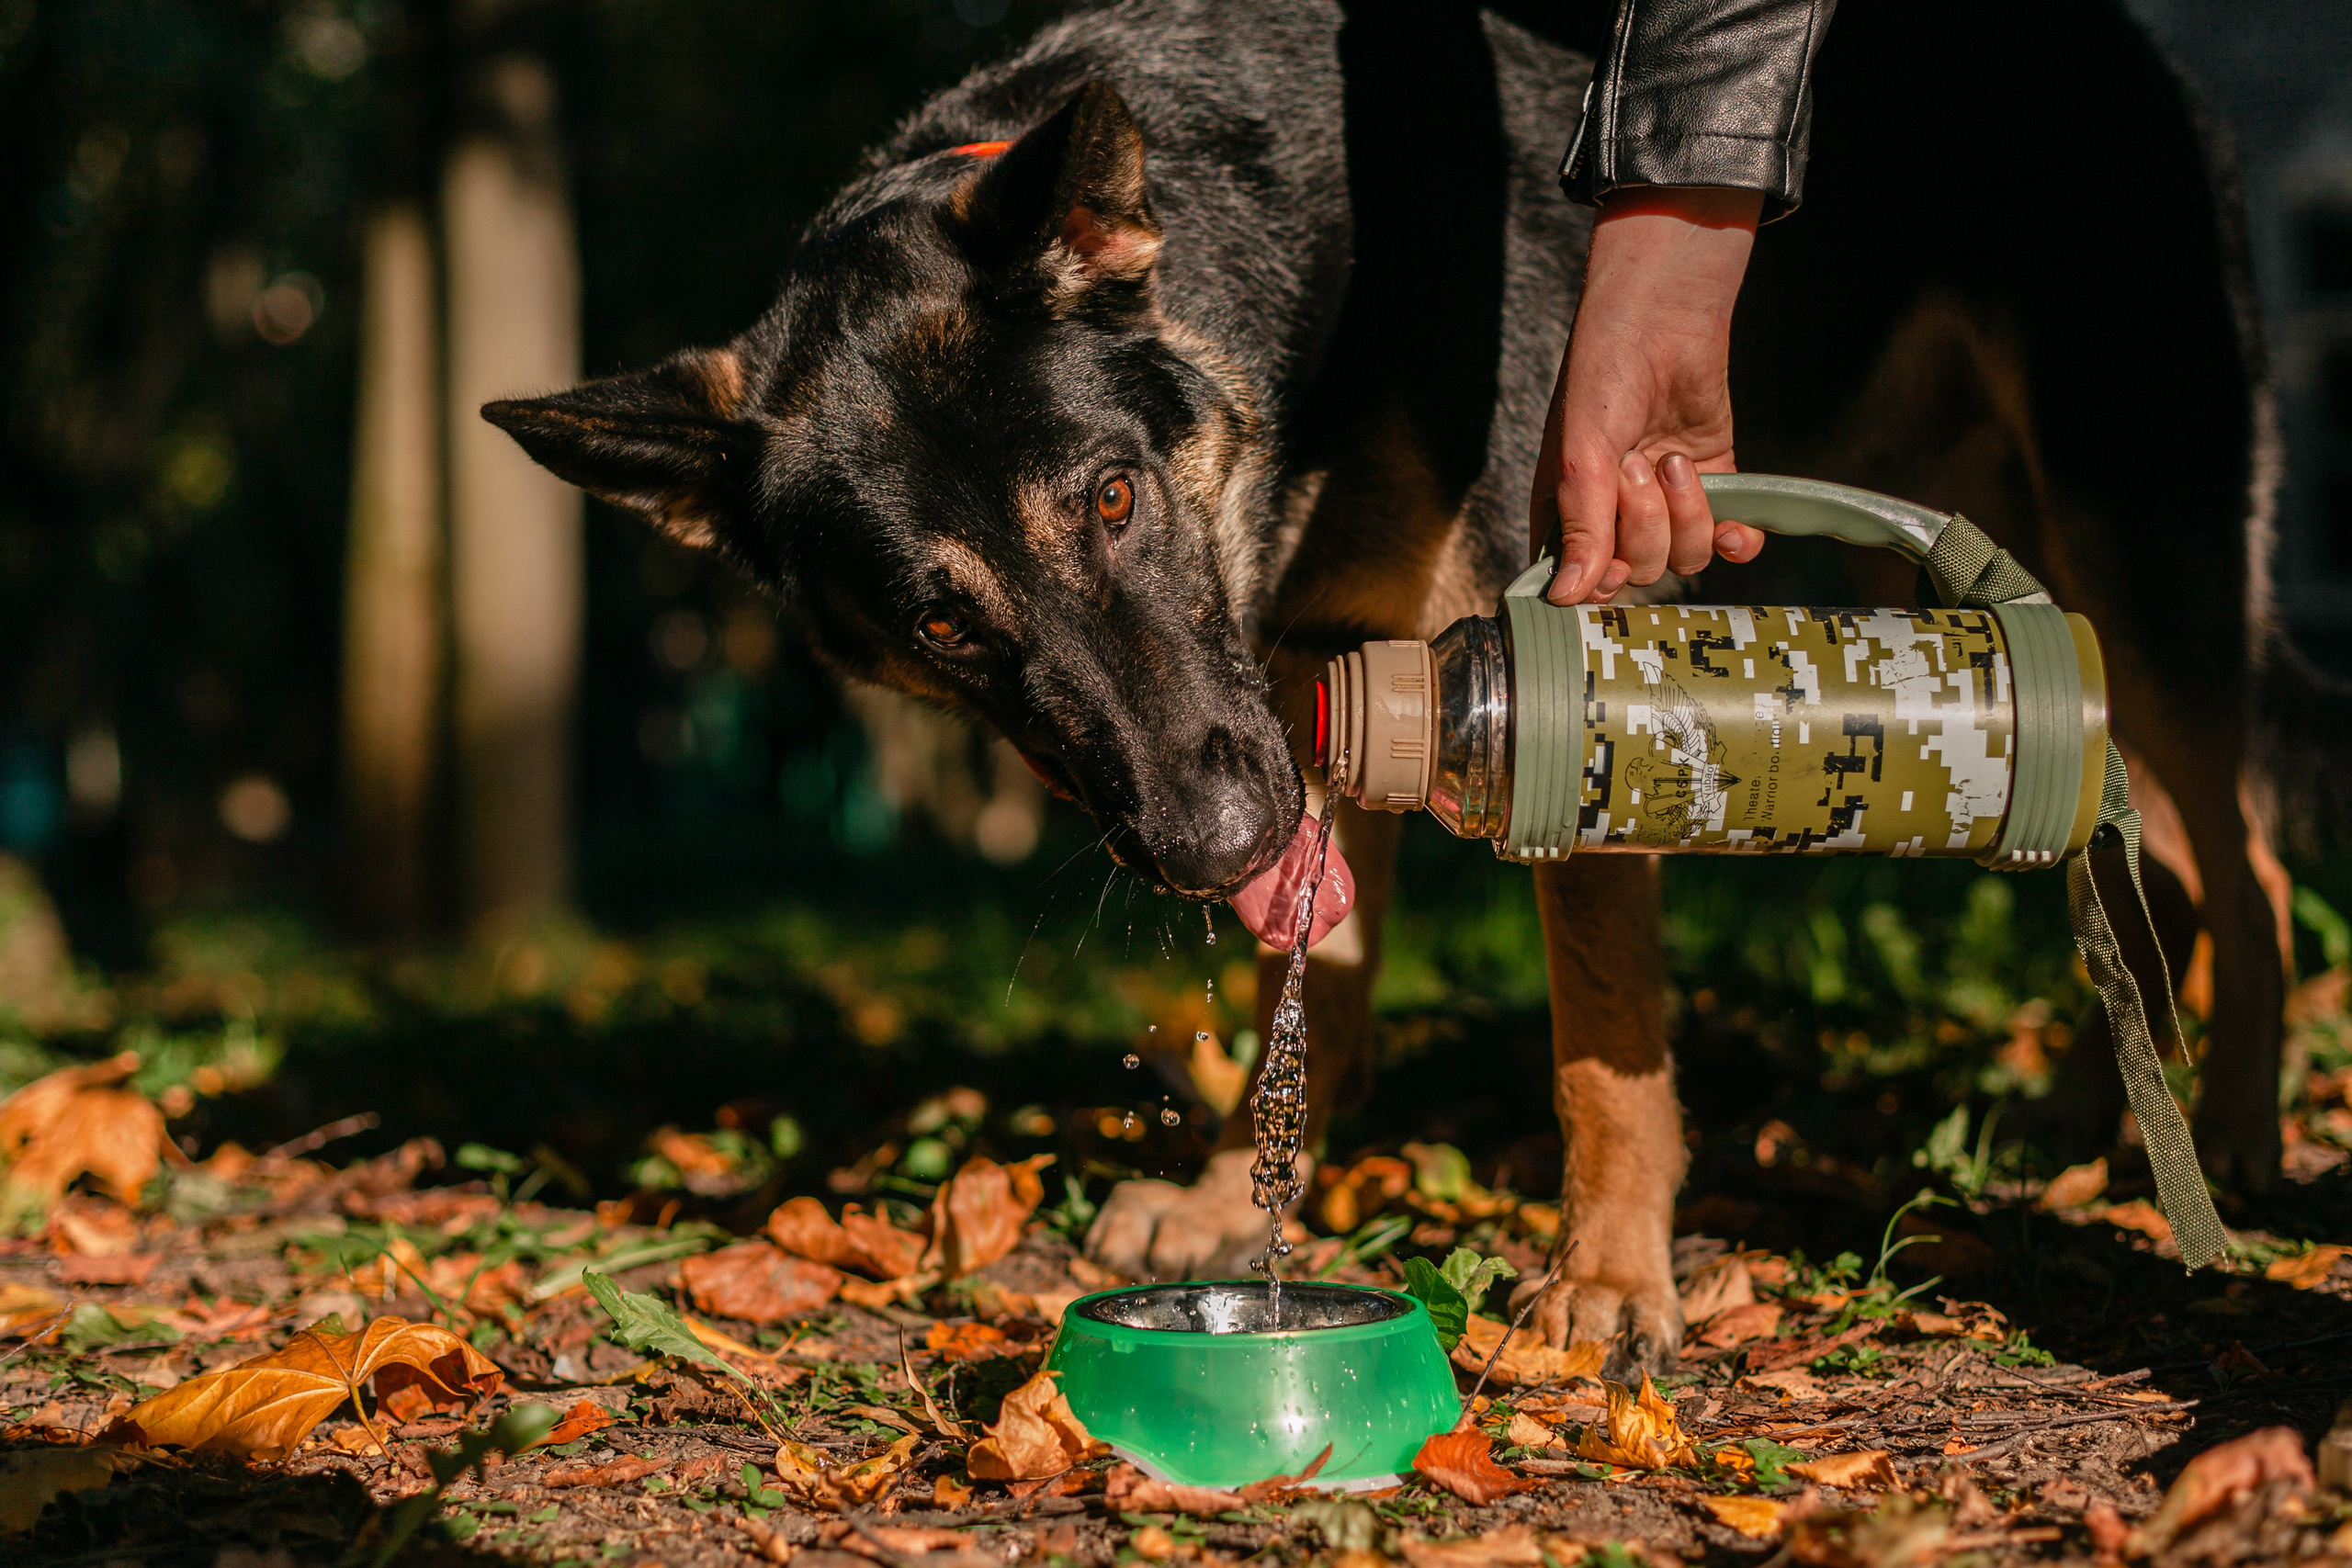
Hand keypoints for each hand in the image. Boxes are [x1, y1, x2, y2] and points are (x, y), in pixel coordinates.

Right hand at [1532, 187, 1767, 604]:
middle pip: (1640, 571)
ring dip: (1687, 515)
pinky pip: (1728, 542)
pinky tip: (1734, 525)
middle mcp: (1615, 515)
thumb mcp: (1581, 456)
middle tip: (1638, 466)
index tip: (1608, 558)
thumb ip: (1581, 528)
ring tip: (1675, 460)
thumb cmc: (1603, 378)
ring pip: (1685, 559)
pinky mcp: (1713, 486)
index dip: (1600, 578)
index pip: (1582, 580)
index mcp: (1568, 511)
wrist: (1662, 320)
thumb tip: (1565, 598)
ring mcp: (1666, 504)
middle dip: (1644, 524)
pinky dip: (1735, 539)